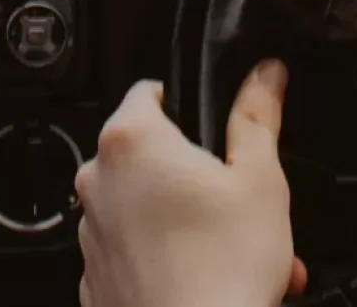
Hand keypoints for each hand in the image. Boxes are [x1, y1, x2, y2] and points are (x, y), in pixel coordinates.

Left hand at [75, 61, 307, 306]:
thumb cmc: (222, 272)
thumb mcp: (259, 177)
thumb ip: (257, 116)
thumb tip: (265, 76)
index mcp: (132, 142)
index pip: (149, 90)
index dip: (188, 102)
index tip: (216, 125)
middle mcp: (99, 183)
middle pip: (150, 151)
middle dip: (197, 169)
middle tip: (238, 194)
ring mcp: (91, 236)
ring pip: (145, 205)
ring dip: (188, 215)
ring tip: (236, 243)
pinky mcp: (97, 281)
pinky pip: (134, 250)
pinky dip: (169, 254)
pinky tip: (211, 272)